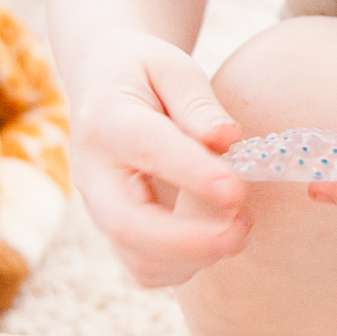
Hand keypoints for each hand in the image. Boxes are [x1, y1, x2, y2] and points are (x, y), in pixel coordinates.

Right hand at [69, 30, 250, 286]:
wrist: (99, 83)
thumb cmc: (142, 72)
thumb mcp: (171, 67)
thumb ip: (198, 103)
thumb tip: (226, 138)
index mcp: (109, 121)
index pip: (147, 150)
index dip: (192, 174)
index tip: (236, 190)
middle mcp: (95, 173)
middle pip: (127, 225)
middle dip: (188, 241)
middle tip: (242, 229)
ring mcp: (101, 208)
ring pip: (136, 258)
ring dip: (193, 258)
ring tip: (239, 228)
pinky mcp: (115, 230)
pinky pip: (144, 268)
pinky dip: (184, 267)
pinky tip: (216, 239)